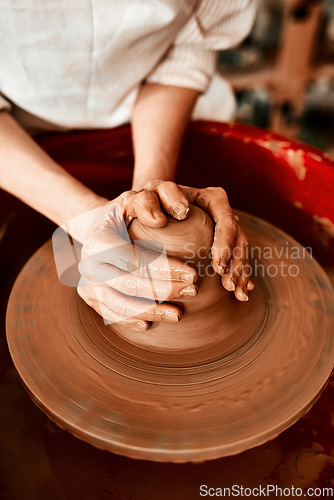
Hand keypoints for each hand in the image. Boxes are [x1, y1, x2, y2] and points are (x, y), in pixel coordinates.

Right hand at [76, 189, 197, 331]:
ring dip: (151, 312)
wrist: (100, 227)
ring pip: (119, 306)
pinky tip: (150, 325)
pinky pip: (111, 315)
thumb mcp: (136, 198)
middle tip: (192, 290)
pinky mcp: (91, 298)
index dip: (163, 269)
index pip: (132, 260)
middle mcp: (88, 264)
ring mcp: (87, 283)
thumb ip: (149, 200)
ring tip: (179, 314)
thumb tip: (159, 220)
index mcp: (98, 240)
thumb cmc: (125, 212)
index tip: (193, 274)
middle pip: (128, 286)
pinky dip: (131, 321)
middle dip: (164, 291)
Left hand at [141, 180, 253, 301]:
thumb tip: (158, 221)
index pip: (223, 214)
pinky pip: (237, 260)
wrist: (146, 215)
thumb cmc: (142, 207)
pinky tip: (242, 293)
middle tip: (225, 282)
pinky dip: (241, 277)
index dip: (224, 240)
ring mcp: (224, 228)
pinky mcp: (224, 244)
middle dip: (234, 259)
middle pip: (236, 234)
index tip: (216, 264)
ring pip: (240, 247)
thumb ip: (144, 204)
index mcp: (208, 198)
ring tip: (235, 292)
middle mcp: (220, 211)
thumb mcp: (139, 201)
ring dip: (240, 271)